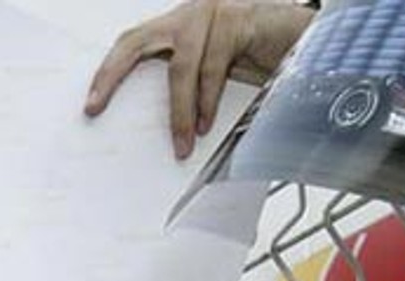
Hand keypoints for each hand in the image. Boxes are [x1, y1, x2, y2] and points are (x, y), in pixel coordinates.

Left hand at [84, 0, 312, 158]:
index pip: (132, 43)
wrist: (314, 39)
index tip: (91, 104)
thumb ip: (188, 86)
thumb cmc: (264, 56)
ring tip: (183, 143)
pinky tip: (205, 124)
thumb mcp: (217, 73)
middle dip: (112, 76)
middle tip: (95, 106)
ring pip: (181, 66)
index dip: (108, 72)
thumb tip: (162, 126)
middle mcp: (191, 13)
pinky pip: (213, 66)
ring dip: (180, 112)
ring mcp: (213, 12)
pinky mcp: (237, 19)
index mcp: (181, 26)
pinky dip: (207, 100)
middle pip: (137, 43)